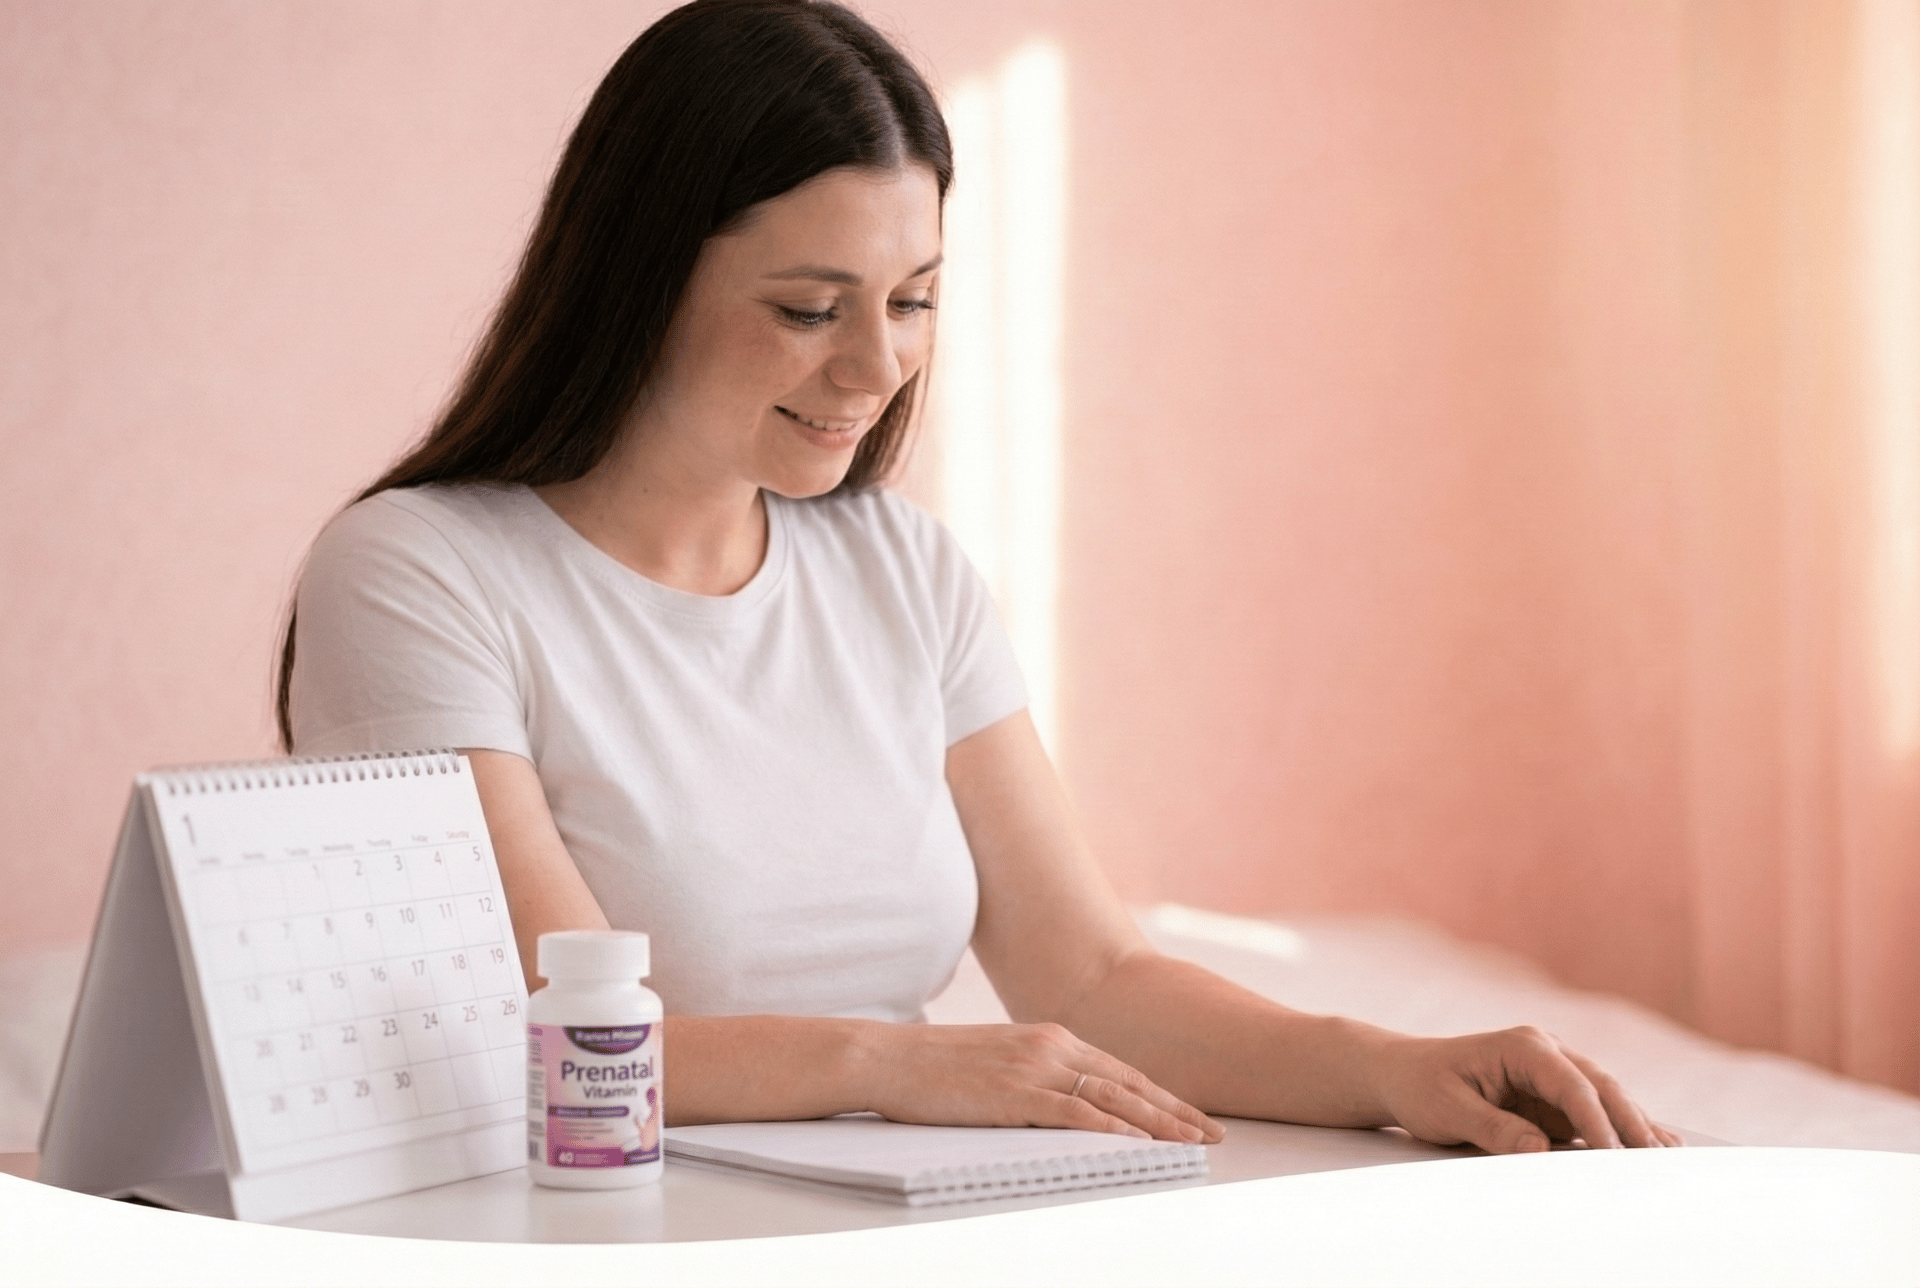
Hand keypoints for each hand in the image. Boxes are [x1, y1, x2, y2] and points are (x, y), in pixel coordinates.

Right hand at [859, 1022, 1224, 1143]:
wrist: (889, 1058)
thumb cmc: (936, 1067)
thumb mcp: (998, 1062)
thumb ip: (1036, 1075)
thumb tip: (1066, 1103)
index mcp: (1050, 1036)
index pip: (1120, 1069)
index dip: (1160, 1095)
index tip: (1192, 1116)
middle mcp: (1051, 1045)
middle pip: (1129, 1082)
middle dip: (1176, 1110)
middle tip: (1213, 1134)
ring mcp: (1035, 1067)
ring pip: (1112, 1097)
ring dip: (1158, 1123)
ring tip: (1191, 1144)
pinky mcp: (1016, 1094)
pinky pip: (1076, 1113)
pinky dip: (1113, 1129)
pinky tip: (1139, 1144)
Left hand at [1368, 1026, 1682, 1153]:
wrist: (1404, 1075)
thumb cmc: (1420, 1086)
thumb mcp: (1447, 1109)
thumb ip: (1493, 1128)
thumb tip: (1539, 1149)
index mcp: (1521, 1047)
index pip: (1570, 1084)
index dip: (1595, 1119)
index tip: (1613, 1154)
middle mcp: (1545, 1053)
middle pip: (1600, 1086)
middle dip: (1630, 1121)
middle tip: (1655, 1161)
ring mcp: (1554, 1074)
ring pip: (1606, 1098)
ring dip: (1634, 1126)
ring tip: (1668, 1159)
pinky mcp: (1555, 1098)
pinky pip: (1594, 1114)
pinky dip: (1621, 1130)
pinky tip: (1654, 1146)